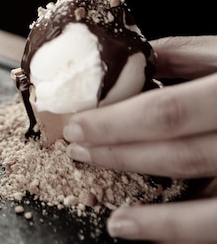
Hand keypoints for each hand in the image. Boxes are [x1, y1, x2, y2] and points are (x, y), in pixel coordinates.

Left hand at [63, 36, 216, 242]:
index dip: (116, 122)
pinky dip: (188, 234)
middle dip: (120, 156)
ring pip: (211, 204)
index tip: (77, 124)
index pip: (167, 111)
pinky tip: (155, 237)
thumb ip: (186, 56)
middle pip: (179, 155)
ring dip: (157, 217)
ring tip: (116, 219)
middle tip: (78, 152)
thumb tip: (128, 60)